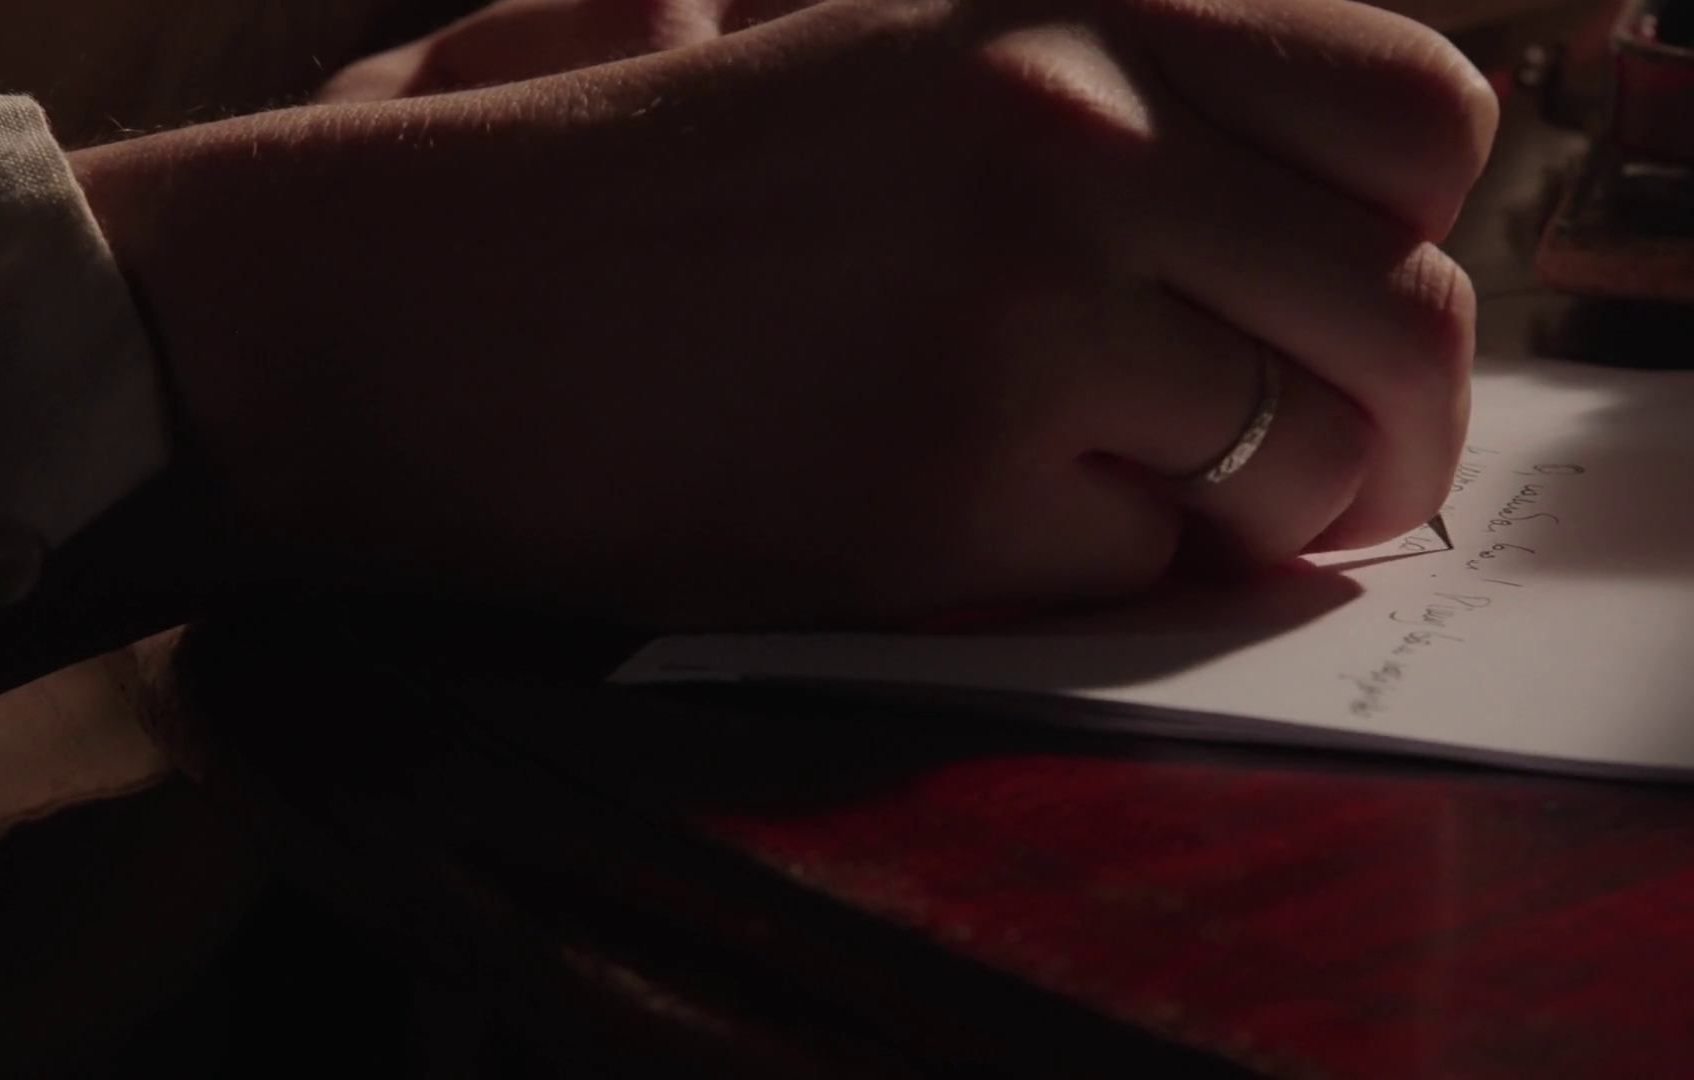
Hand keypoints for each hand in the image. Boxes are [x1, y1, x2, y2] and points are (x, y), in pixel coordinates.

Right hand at [69, 0, 1495, 627]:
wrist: (401, 306)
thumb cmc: (620, 199)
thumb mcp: (880, 70)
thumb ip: (1108, 121)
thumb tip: (1312, 259)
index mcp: (1065, 9)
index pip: (1415, 113)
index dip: (1406, 242)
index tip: (1336, 316)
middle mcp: (1070, 129)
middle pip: (1403, 310)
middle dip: (1378, 423)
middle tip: (1307, 477)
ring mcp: (1015, 304)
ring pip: (1306, 456)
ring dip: (1253, 512)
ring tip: (1142, 512)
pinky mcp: (941, 484)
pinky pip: (1145, 567)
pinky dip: (1093, 576)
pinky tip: (978, 535)